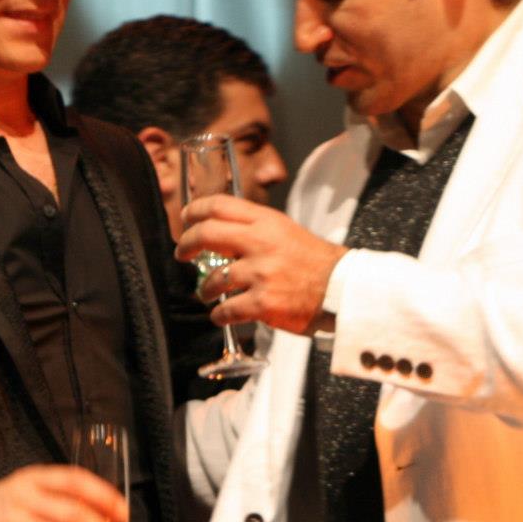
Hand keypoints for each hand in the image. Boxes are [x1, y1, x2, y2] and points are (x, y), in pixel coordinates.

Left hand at [177, 195, 345, 335]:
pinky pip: (227, 310)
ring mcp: (261, 274)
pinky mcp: (263, 303)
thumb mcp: (286, 231)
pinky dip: (219, 315)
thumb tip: (223, 231)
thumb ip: (256, 229)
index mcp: (267, 222)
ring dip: (204, 289)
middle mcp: (261, 243)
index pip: (221, 205)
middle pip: (207, 234)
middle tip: (181, 253)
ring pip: (213, 279)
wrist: (341, 289)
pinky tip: (221, 316)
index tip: (186, 218)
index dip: (196, 210)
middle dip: (187, 244)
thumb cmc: (315, 262)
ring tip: (206, 293)